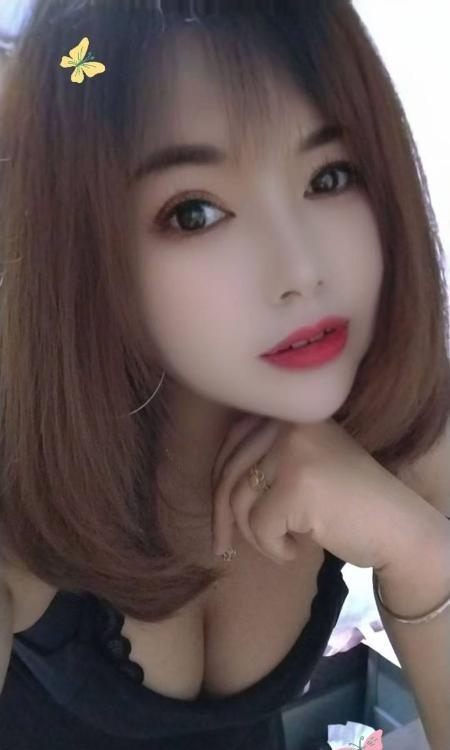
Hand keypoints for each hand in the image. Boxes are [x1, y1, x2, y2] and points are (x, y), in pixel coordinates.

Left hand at [211, 415, 430, 570]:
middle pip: (229, 471)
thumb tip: (212, 488)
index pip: (233, 441)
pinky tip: (298, 550)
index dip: (219, 480)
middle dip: (222, 516)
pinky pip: (259, 526)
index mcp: (290, 415)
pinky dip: (273, 549)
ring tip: (284, 544)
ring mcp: (294, 452)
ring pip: (240, 502)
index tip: (219, 515)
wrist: (399, 528)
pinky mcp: (298, 485)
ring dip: (255, 536)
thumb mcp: (305, 465)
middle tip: (222, 547)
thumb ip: (263, 460)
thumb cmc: (349, 503)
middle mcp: (290, 425)